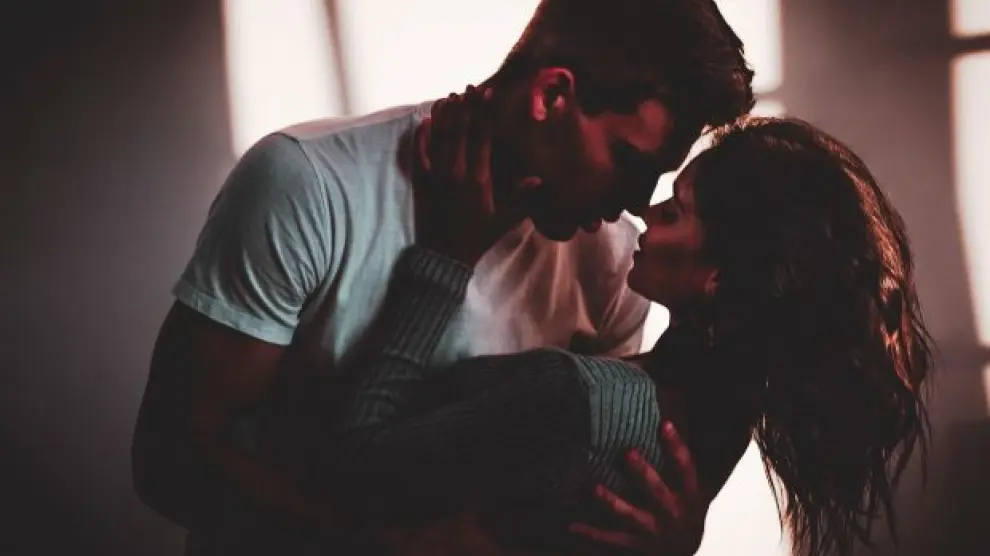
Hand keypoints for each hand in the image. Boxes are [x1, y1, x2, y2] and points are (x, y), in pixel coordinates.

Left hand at [415, 85, 511, 264]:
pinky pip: (420, 154)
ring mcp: (436, 176)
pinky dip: (422, 136)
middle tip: (470, 88)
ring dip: (445, 116)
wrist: (444, 256)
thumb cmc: (476, 238)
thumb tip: (538, 178)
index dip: (485, 114)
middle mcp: (455, 172)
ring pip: (440, 138)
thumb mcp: (503, 220)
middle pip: (460, 132)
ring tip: (450, 97)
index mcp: (477, 179)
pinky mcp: (422, 182)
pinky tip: (425, 121)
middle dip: (466, 107)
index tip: (488, 94)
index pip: (481, 138)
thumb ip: (520, 198)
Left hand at [570, 422, 708, 555]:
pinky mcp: (637, 544)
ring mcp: (656, 530)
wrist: (683, 548)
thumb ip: (676, 457)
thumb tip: (663, 414)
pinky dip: (593, 532)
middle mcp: (675, 513)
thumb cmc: (681, 504)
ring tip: (595, 488)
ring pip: (633, 517)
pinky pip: (612, 538)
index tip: (665, 423)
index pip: (685, 467)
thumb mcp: (688, 484)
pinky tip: (573, 524)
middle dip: (644, 474)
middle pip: (659, 492)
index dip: (676, 446)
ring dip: (614, 503)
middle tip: (628, 452)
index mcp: (689, 493)